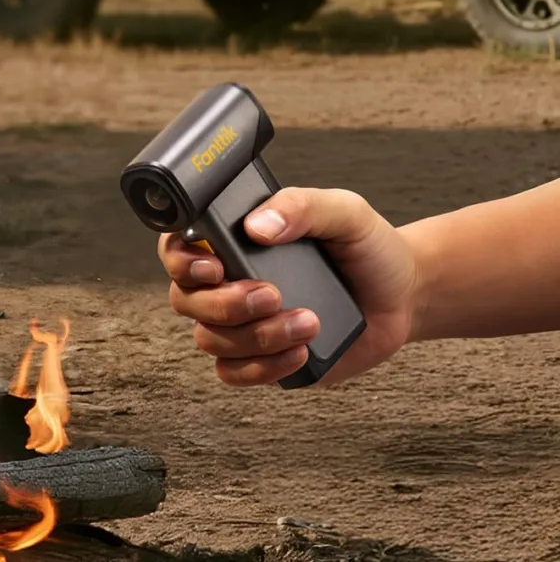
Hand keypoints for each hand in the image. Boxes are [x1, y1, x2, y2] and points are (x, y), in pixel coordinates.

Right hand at [158, 187, 422, 386]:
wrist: (401, 295)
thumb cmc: (366, 249)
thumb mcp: (344, 212)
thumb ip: (301, 207)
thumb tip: (258, 225)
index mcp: (233, 241)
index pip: (178, 248)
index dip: (180, 260)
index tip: (215, 266)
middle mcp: (227, 282)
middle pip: (185, 300)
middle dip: (226, 304)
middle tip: (273, 294)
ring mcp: (240, 324)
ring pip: (210, 340)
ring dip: (257, 335)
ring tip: (309, 321)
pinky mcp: (259, 359)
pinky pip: (232, 373)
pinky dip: (263, 367)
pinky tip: (301, 351)